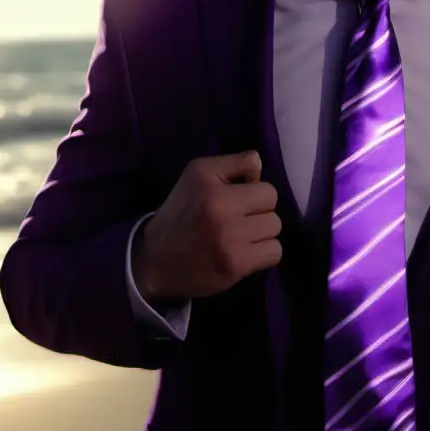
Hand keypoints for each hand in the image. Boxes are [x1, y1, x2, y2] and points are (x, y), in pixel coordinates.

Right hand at [132, 150, 280, 302]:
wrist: (155, 260)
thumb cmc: (181, 212)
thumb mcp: (198, 174)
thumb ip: (234, 164)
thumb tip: (260, 168)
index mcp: (212, 186)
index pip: (266, 187)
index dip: (254, 194)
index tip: (237, 201)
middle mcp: (222, 211)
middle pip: (273, 210)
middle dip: (259, 214)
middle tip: (238, 221)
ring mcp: (230, 242)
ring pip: (275, 231)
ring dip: (261, 235)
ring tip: (241, 237)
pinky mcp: (235, 267)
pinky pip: (274, 253)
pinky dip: (263, 254)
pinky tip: (245, 253)